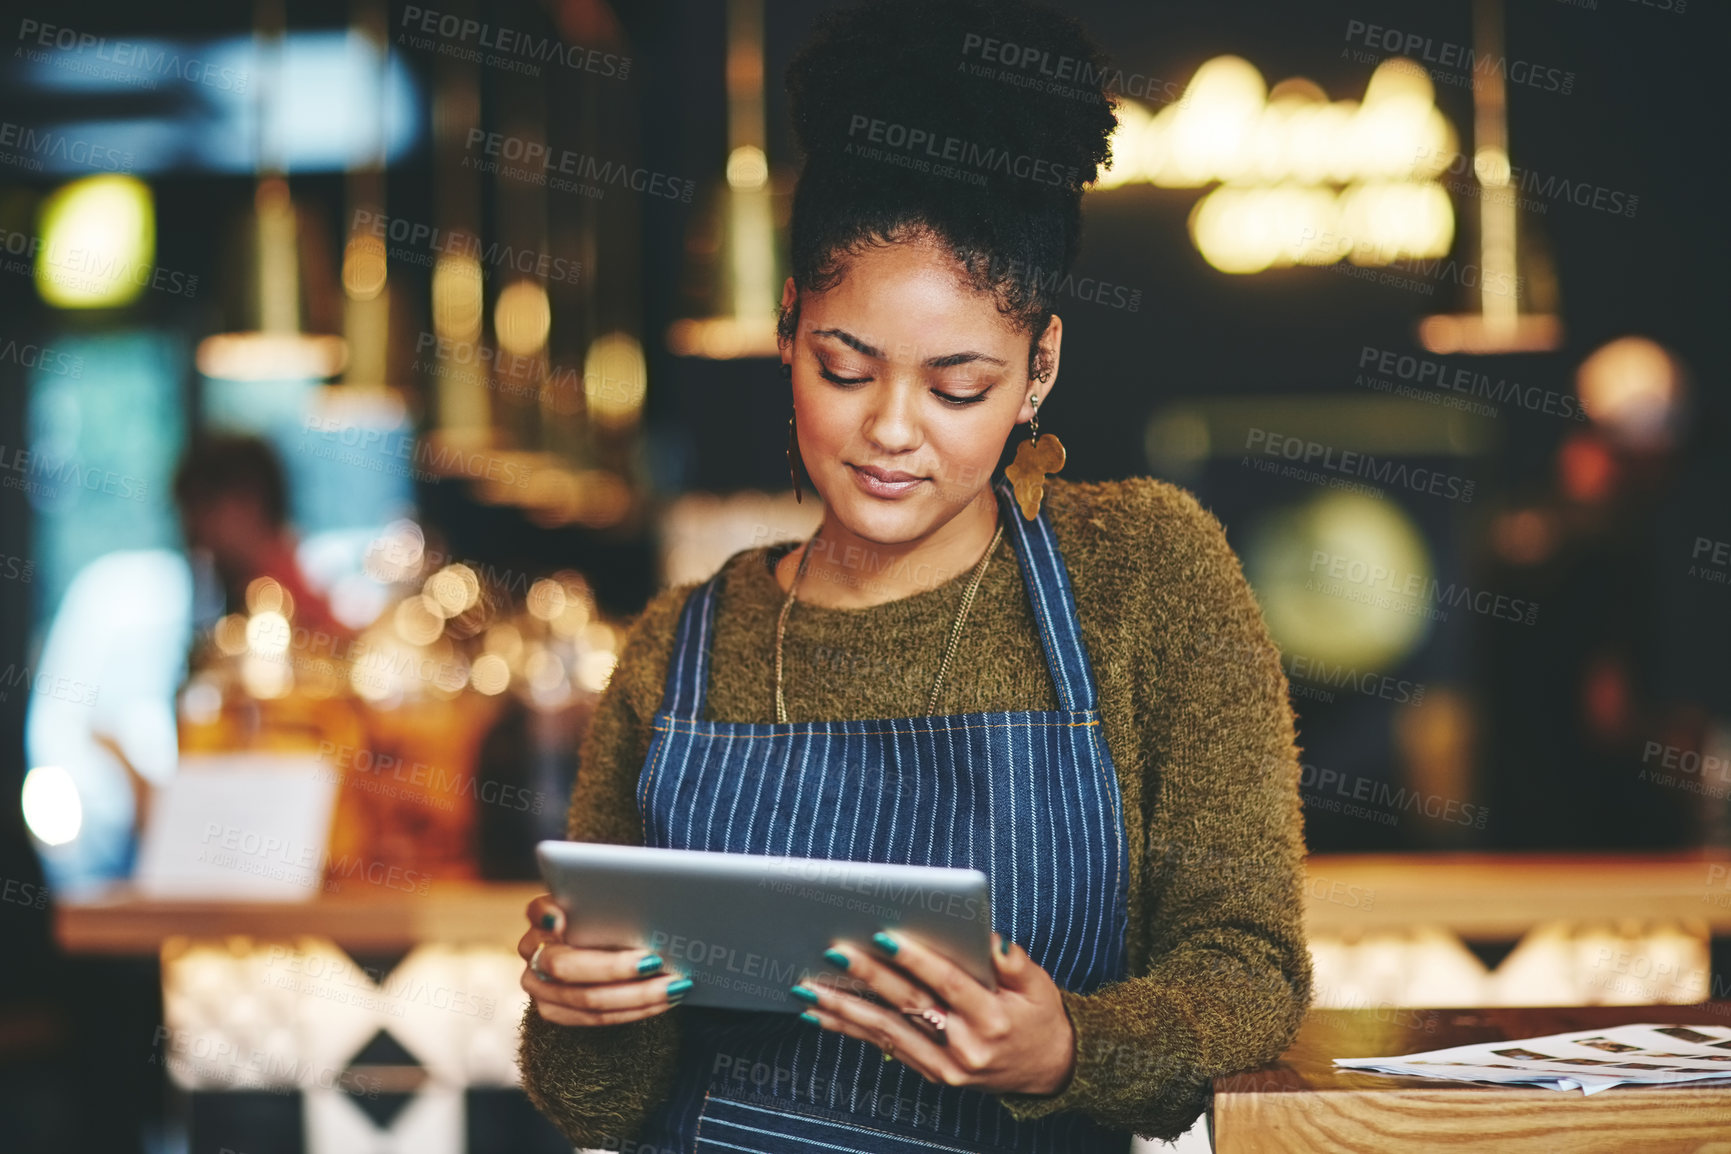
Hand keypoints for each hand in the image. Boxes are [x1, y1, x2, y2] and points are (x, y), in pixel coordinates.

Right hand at [518, 894, 690, 1025]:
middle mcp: (532, 952)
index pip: (538, 911)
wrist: (592, 945)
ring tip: (674, 985)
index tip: (563, 919)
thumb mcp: (601, 901)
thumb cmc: (605, 916)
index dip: (548, 915)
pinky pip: (597, 1018)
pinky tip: (666, 999)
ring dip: (637, 996)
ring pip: (587, 1000)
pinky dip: (635, 1010)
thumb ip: (607, 898)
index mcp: (541, 918)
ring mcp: (540, 987)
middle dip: (614, 966)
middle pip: (566, 966)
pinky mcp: (555, 1012)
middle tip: (654, 961)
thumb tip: (642, 894)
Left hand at [793, 931, 1076, 1096]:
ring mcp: (948, 1068)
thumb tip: (985, 934)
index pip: (949, 983)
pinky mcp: (935, 1076)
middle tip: (832, 952)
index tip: (883, 935)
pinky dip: (853, 1030)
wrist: (1052, 1070)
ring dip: (845, 1010)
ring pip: (889, 1032)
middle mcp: (967, 1048)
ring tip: (808, 989)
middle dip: (867, 978)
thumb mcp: (1038, 983)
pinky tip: (823, 1016)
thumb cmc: (1040, 1015)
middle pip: (910, 1006)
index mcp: (994, 1019)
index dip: (916, 960)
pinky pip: (889, 1049)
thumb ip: (1012, 959)